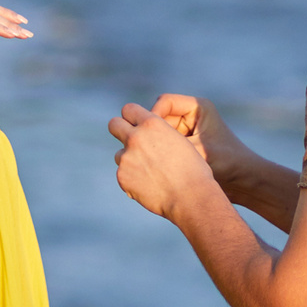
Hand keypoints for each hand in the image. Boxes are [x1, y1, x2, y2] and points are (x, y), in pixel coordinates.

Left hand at [108, 102, 218, 220]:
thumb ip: (158, 134)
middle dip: (119, 130)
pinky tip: (149, 186)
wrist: (190, 197)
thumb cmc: (192, 170)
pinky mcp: (122, 176)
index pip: (129, 109)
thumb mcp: (178, 140)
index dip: (132, 117)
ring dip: (129, 160)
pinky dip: (132, 179)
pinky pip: (123, 174)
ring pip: (119, 154)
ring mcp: (127, 157)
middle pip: (114, 124)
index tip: (135, 125)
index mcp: (152, 124)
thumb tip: (145, 134)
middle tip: (129, 141)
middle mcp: (136, 137)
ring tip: (149, 173)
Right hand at [150, 93, 246, 180]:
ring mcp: (187, 129)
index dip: (154, 116)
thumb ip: (173, 144)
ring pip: (159, 132)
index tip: (149, 136)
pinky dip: (160, 153)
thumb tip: (143, 143)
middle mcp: (191, 114)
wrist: (242, 181)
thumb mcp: (199, 151)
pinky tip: (157, 167)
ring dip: (156, 144)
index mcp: (198, 107)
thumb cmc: (228, 163)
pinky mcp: (184, 143)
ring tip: (154, 161)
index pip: (165, 102)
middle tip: (147, 150)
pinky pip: (165, 143)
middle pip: (160, 116)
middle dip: (153, 133)